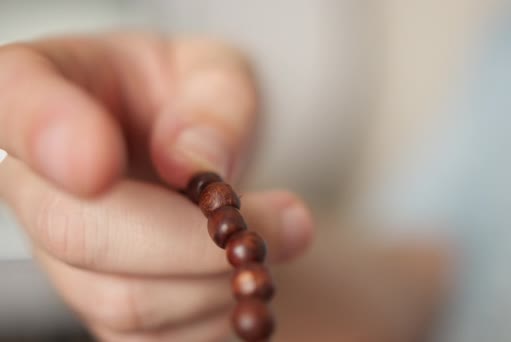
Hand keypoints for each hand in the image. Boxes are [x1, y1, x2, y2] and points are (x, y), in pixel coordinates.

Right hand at [0, 33, 313, 340]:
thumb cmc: (194, 102)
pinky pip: (154, 341)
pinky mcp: (101, 306)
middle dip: (188, 240)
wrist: (193, 156)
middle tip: (283, 220)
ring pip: (121, 300)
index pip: (14, 100)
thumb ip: (213, 103)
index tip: (99, 163)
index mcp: (49, 89)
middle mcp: (41, 180)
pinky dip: (217, 316)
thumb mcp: (219, 74)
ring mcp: (64, 254)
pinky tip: (240, 274)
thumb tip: (191, 162)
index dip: (47, 133)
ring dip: (216, 280)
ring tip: (275, 238)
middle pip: (76, 231)